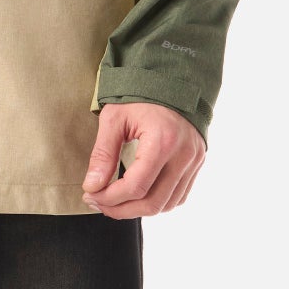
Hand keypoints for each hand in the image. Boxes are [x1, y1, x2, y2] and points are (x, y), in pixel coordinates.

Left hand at [81, 102, 204, 218]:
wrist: (172, 78)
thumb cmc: (140, 94)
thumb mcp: (115, 117)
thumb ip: (103, 153)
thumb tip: (92, 187)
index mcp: (163, 140)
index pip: (136, 186)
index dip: (110, 198)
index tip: (90, 195)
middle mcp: (184, 155)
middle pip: (153, 202)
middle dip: (121, 209)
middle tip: (99, 203)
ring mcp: (194, 161)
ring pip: (167, 204)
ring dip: (139, 209)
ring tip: (115, 202)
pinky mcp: (197, 163)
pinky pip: (179, 196)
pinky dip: (158, 202)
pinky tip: (138, 196)